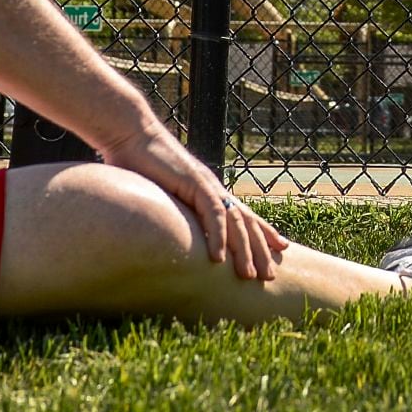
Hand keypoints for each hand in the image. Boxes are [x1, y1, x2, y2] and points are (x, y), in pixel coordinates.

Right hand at [94, 122, 290, 280]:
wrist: (131, 134)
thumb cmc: (140, 163)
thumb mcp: (161, 194)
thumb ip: (170, 211)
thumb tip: (166, 232)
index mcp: (209, 191)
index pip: (242, 215)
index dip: (262, 232)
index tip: (280, 249)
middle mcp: (213, 188)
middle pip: (245, 223)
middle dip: (259, 250)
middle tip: (269, 277)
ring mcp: (206, 185)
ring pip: (235, 222)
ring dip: (243, 250)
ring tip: (249, 275)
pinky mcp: (194, 182)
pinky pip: (212, 213)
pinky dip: (218, 236)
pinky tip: (218, 257)